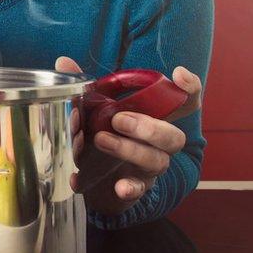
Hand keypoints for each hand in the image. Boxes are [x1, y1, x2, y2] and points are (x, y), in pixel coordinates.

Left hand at [56, 56, 202, 214]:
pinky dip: (130, 188)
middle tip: (118, 119)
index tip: (178, 75)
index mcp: (153, 118)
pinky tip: (118, 186)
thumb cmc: (100, 134)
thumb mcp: (91, 109)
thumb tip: (64, 62)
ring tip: (101, 140)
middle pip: (174, 137)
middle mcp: (158, 143)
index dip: (189, 89)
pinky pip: (140, 190)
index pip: (184, 103)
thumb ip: (83, 87)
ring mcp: (149, 167)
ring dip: (130, 150)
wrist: (91, 178)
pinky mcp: (136, 188)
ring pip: (157, 161)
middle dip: (149, 127)